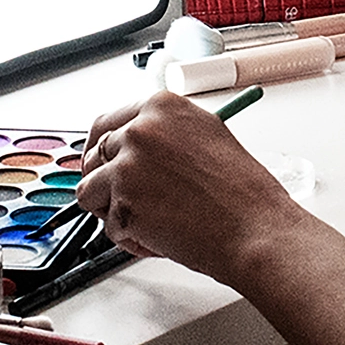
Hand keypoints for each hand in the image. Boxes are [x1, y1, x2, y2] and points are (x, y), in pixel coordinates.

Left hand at [75, 90, 302, 283]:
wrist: (253, 227)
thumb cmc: (241, 192)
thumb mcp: (206, 137)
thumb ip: (167, 135)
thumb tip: (138, 148)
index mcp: (162, 106)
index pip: (108, 123)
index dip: (101, 150)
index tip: (102, 165)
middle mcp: (140, 129)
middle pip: (94, 156)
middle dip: (105, 182)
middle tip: (124, 202)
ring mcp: (128, 164)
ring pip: (91, 191)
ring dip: (113, 210)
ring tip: (152, 221)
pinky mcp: (123, 202)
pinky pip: (109, 226)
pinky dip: (128, 237)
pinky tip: (161, 236)